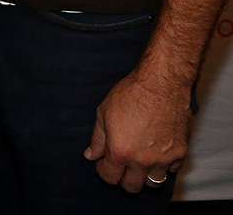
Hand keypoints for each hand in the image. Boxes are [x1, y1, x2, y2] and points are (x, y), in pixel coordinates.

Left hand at [84, 68, 191, 192]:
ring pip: (153, 183)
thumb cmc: (130, 94)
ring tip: (139, 161)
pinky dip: (164, 166)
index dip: (104, 171)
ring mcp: (164, 159)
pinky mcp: (181, 153)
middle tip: (122, 164)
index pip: (110, 177)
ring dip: (144, 176)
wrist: (161, 84)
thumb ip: (97, 139)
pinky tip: (156, 152)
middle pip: (132, 186)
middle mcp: (143, 160)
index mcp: (120, 151)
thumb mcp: (104, 113)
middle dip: (124, 178)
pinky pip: (171, 170)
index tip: (105, 164)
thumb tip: (91, 156)